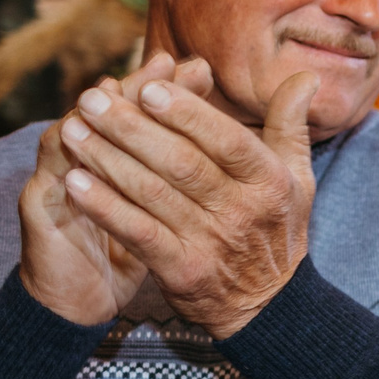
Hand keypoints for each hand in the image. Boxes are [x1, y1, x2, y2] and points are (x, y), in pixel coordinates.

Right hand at [18, 54, 209, 325]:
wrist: (81, 299)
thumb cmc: (135, 246)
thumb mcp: (171, 208)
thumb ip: (196, 170)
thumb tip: (232, 135)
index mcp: (119, 154)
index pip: (142, 110)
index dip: (170, 90)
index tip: (201, 69)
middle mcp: (82, 157)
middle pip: (108, 112)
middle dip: (140, 87)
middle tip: (168, 63)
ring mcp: (55, 178)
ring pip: (72, 134)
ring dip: (101, 114)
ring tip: (120, 90)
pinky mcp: (38, 209)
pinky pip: (54, 183)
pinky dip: (70, 163)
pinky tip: (84, 151)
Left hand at [55, 62, 317, 337]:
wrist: (270, 302)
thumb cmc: (277, 224)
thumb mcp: (297, 175)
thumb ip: (291, 124)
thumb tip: (305, 76)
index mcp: (269, 180)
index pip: (226, 139)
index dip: (187, 113)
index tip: (149, 87)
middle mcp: (242, 210)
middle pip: (181, 162)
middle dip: (131, 128)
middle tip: (91, 99)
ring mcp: (211, 241)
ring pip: (152, 193)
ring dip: (107, 160)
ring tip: (73, 131)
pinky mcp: (183, 270)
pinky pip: (138, 233)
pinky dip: (105, 208)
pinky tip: (75, 184)